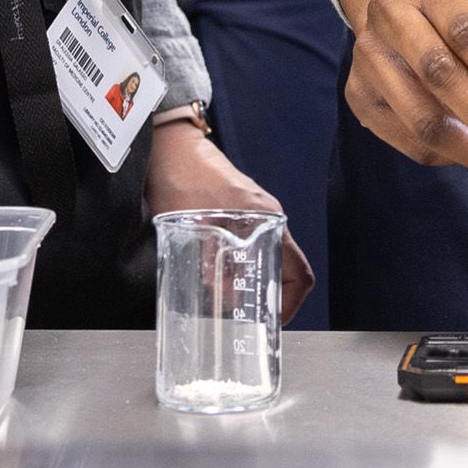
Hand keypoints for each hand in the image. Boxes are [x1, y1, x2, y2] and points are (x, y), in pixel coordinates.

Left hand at [145, 117, 317, 322]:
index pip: (298, 271)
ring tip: (226, 300)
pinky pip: (251, 245)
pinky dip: (240, 265)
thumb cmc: (181, 178)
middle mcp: (267, 216)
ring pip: (265, 256)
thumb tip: (220, 296)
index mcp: (265, 219)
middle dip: (268, 296)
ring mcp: (254, 211)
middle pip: (284, 267)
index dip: (291, 303)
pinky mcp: (239, 209)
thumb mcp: (190, 226)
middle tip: (245, 319)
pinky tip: (215, 275)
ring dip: (251, 281)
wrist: (170, 145)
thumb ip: (208, 262)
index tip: (273, 322)